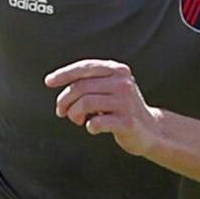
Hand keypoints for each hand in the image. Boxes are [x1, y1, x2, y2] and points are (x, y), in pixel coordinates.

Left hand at [44, 59, 161, 156]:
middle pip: (81, 87)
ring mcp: (126, 102)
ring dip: (74, 114)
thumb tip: (55, 82)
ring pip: (85, 103)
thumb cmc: (122, 109)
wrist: (151, 131)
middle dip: (64, 100)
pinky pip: (96, 122)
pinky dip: (89, 126)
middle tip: (61, 112)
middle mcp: (123, 82)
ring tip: (76, 120)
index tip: (48, 82)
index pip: (85, 67)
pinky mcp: (127, 122)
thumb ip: (89, 82)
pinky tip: (92, 128)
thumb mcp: (109, 88)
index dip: (64, 74)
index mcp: (117, 70)